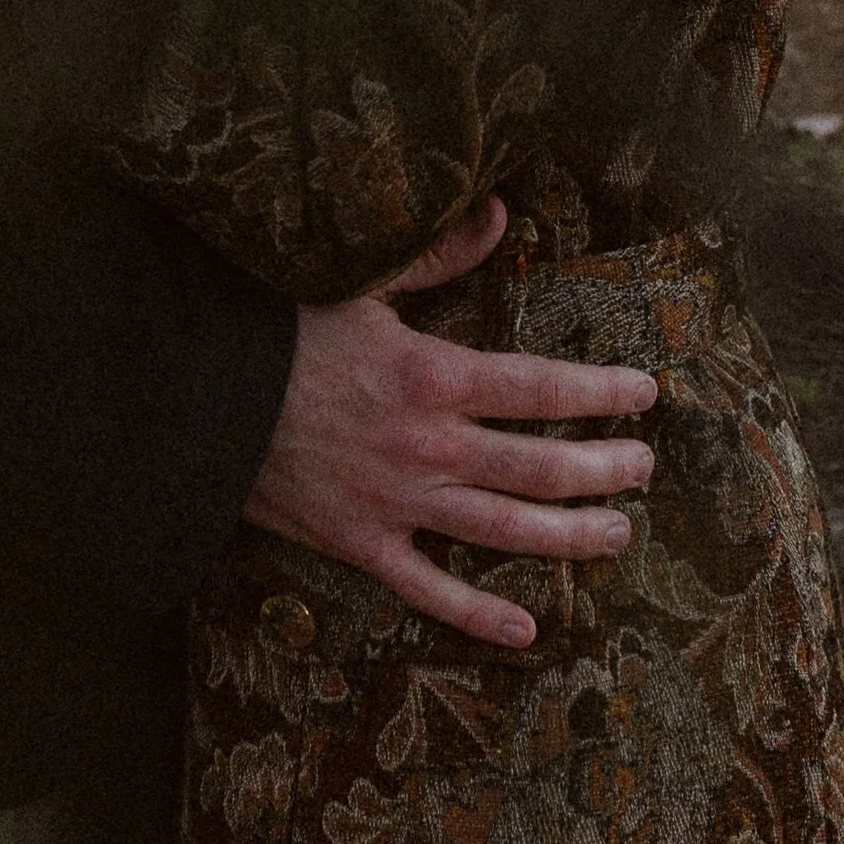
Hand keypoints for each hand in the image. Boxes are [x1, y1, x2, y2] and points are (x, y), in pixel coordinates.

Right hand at [242, 193, 658, 649]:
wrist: (197, 398)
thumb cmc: (280, 331)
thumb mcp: (361, 281)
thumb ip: (438, 255)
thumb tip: (500, 213)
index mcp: (433, 375)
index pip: (544, 387)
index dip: (603, 391)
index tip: (646, 392)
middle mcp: (429, 446)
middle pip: (542, 466)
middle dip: (606, 468)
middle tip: (645, 468)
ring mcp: (398, 503)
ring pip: (506, 531)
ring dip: (572, 537)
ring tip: (618, 535)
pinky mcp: (361, 545)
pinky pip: (430, 590)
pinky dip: (479, 614)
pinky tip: (527, 630)